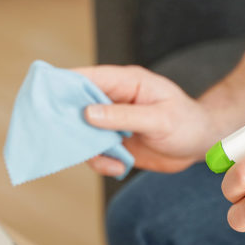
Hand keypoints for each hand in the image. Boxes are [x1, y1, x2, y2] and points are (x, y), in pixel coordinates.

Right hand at [72, 65, 218, 175]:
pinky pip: (94, 152)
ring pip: (82, 133)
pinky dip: (102, 162)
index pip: (86, 77)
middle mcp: (113, 99)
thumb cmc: (187, 123)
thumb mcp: (159, 120)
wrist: (201, 145)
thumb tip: (87, 113)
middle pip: (76, 106)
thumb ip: (124, 116)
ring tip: (111, 160)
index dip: (63, 85)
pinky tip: (120, 167)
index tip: (43, 97)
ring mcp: (111, 121)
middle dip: (68, 123)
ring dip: (89, 149)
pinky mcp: (113, 141)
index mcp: (124, 82)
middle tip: (64, 140)